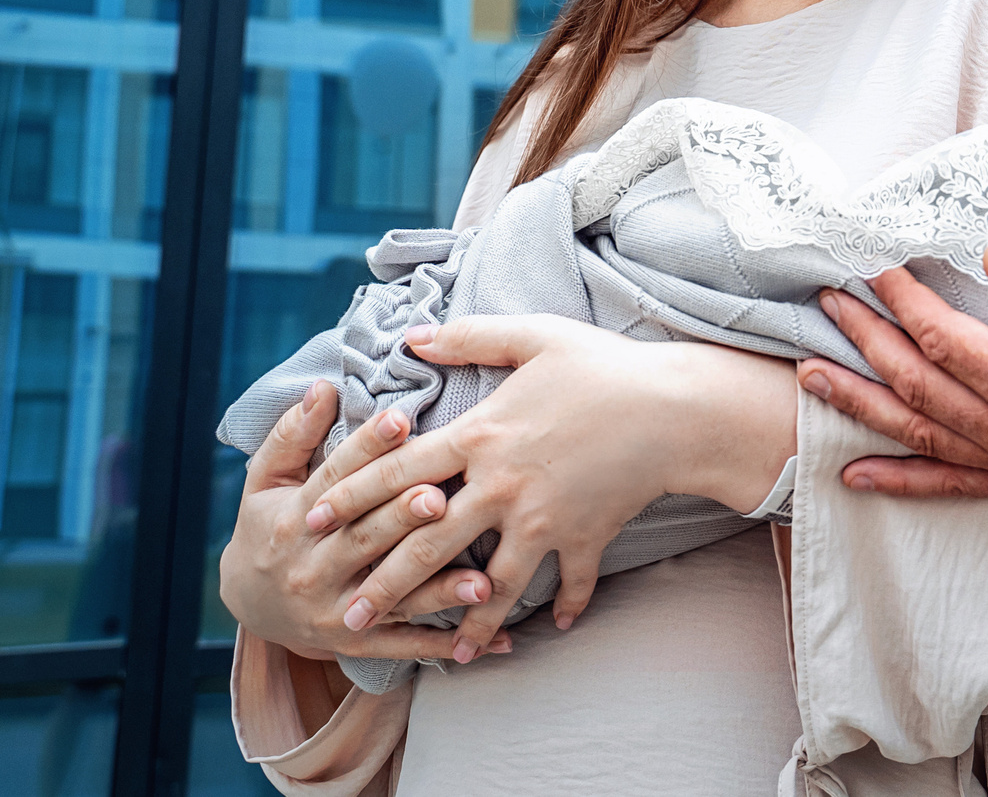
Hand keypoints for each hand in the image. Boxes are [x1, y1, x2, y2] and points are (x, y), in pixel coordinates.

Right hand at [218, 381, 503, 664]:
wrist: (248, 604)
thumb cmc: (270, 525)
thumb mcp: (266, 479)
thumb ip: (293, 434)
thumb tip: (322, 386)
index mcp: (296, 517)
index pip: (337, 478)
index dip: (368, 448)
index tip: (403, 420)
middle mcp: (314, 566)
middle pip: (366, 537)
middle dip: (405, 517)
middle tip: (444, 495)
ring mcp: (336, 608)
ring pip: (392, 596)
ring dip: (438, 590)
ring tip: (483, 581)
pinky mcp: (354, 641)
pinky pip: (403, 644)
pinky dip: (446, 644)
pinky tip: (489, 640)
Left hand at [316, 317, 796, 653]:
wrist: (676, 408)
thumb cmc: (605, 366)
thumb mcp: (535, 337)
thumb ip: (469, 336)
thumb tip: (412, 336)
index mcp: (480, 434)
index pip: (398, 472)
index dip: (350, 496)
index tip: (312, 521)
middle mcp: (501, 484)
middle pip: (426, 543)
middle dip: (382, 585)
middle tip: (345, 616)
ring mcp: (542, 517)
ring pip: (491, 582)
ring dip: (466, 620)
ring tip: (444, 653)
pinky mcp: (583, 535)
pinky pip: (568, 582)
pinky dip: (563, 605)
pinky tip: (550, 627)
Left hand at [798, 244, 987, 496]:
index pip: (944, 340)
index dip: (902, 301)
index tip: (873, 265)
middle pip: (917, 385)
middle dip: (865, 342)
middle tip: (824, 304)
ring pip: (919, 434)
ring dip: (861, 403)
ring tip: (812, 375)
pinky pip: (949, 485)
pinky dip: (899, 479)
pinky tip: (857, 473)